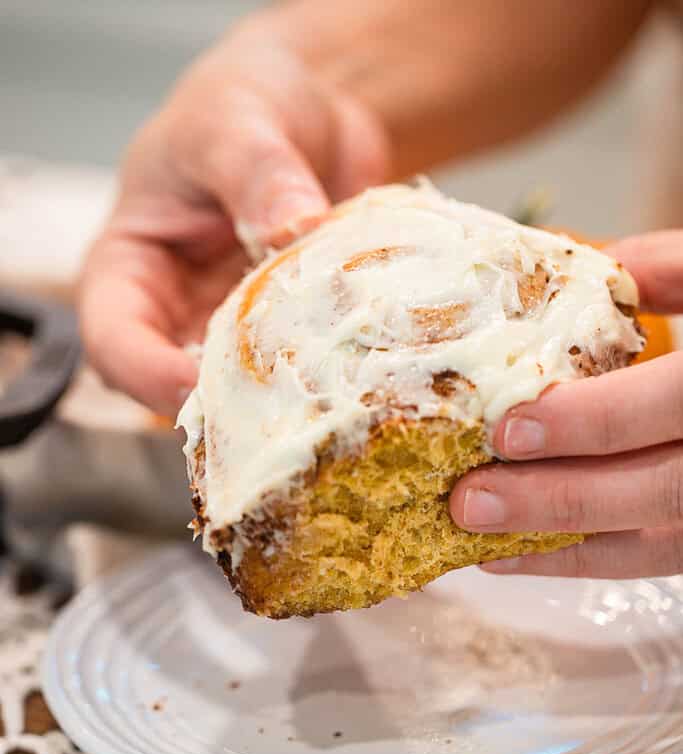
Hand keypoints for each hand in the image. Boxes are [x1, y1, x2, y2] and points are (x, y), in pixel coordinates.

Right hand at [79, 19, 389, 414]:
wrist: (312, 113)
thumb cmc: (243, 106)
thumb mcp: (234, 121)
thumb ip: (256, 172)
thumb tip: (292, 225)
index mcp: (132, 271)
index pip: (113, 341)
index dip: (146, 372)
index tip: (194, 382)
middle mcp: (180, 317)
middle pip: (181, 389)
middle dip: (225, 406)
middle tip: (276, 406)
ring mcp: (241, 334)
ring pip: (252, 392)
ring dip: (287, 398)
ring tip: (331, 391)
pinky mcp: (296, 338)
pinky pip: (311, 371)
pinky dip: (336, 373)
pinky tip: (370, 365)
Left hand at [450, 231, 682, 577]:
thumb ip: (671, 269)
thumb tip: (582, 268)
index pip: (668, 407)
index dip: (590, 422)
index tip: (510, 429)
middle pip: (657, 492)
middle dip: (559, 501)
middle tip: (470, 505)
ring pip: (659, 545)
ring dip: (565, 552)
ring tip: (484, 549)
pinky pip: (663, 558)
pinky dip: (592, 561)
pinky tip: (528, 555)